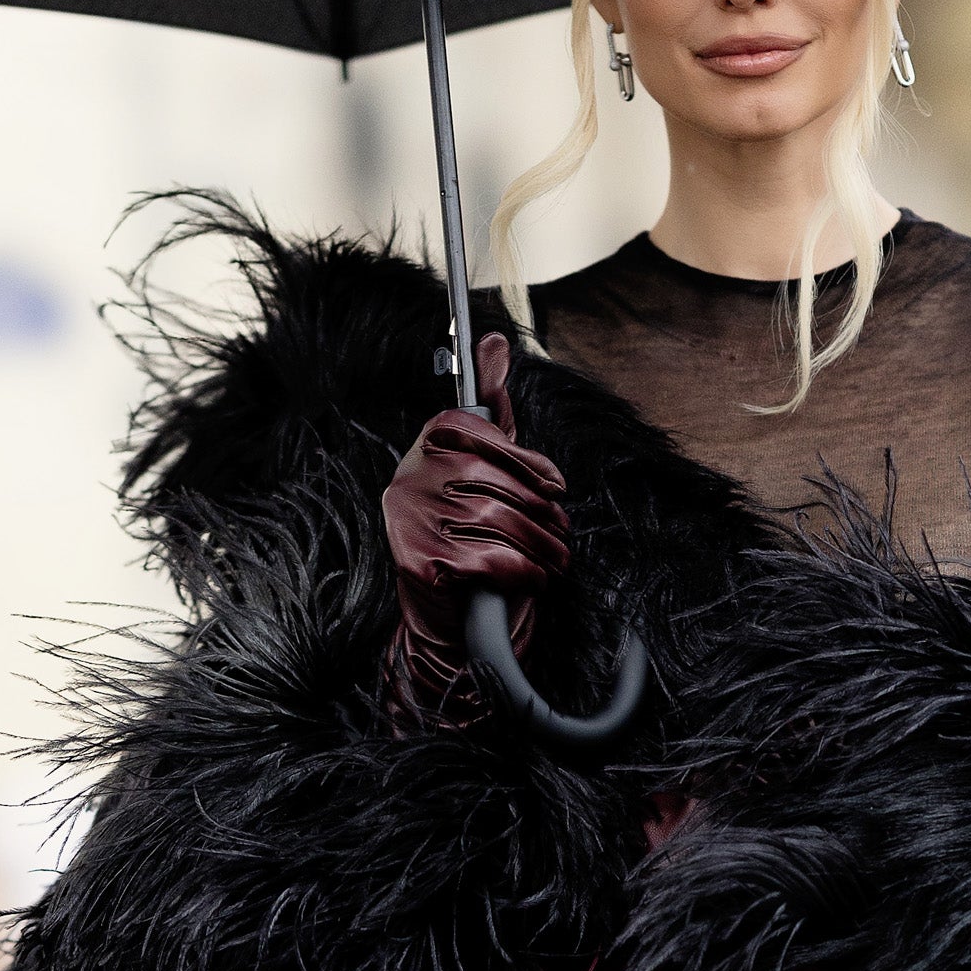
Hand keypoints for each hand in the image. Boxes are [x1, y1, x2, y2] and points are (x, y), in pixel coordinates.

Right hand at [380, 335, 569, 717]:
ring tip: (555, 559)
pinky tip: (530, 578)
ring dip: (542, 545)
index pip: (477, 429)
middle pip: (495, 478)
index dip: (526, 461)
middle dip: (542, 512)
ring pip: (498, 519)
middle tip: (562, 533)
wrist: (452, 629)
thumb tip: (493, 341)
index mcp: (424, 448)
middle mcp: (408, 477)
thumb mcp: (490, 476)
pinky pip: (489, 555)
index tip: (554, 487)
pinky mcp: (416, 560)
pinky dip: (523, 570)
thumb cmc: (477, 545)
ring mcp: (408, 519)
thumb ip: (495, 415)